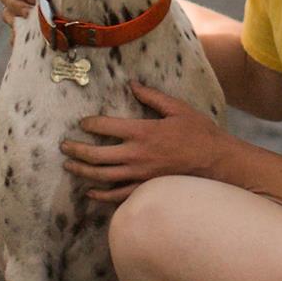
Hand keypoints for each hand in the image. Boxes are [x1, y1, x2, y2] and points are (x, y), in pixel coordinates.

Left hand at [59, 81, 228, 204]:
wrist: (218, 163)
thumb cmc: (200, 133)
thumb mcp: (178, 108)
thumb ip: (152, 96)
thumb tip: (132, 84)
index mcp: (142, 132)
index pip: (106, 126)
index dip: (90, 123)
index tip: (82, 122)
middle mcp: (136, 155)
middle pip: (96, 155)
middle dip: (76, 149)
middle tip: (64, 146)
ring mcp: (140, 175)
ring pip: (102, 176)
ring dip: (82, 170)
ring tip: (69, 165)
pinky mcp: (146, 189)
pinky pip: (118, 196)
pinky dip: (101, 195)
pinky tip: (90, 193)